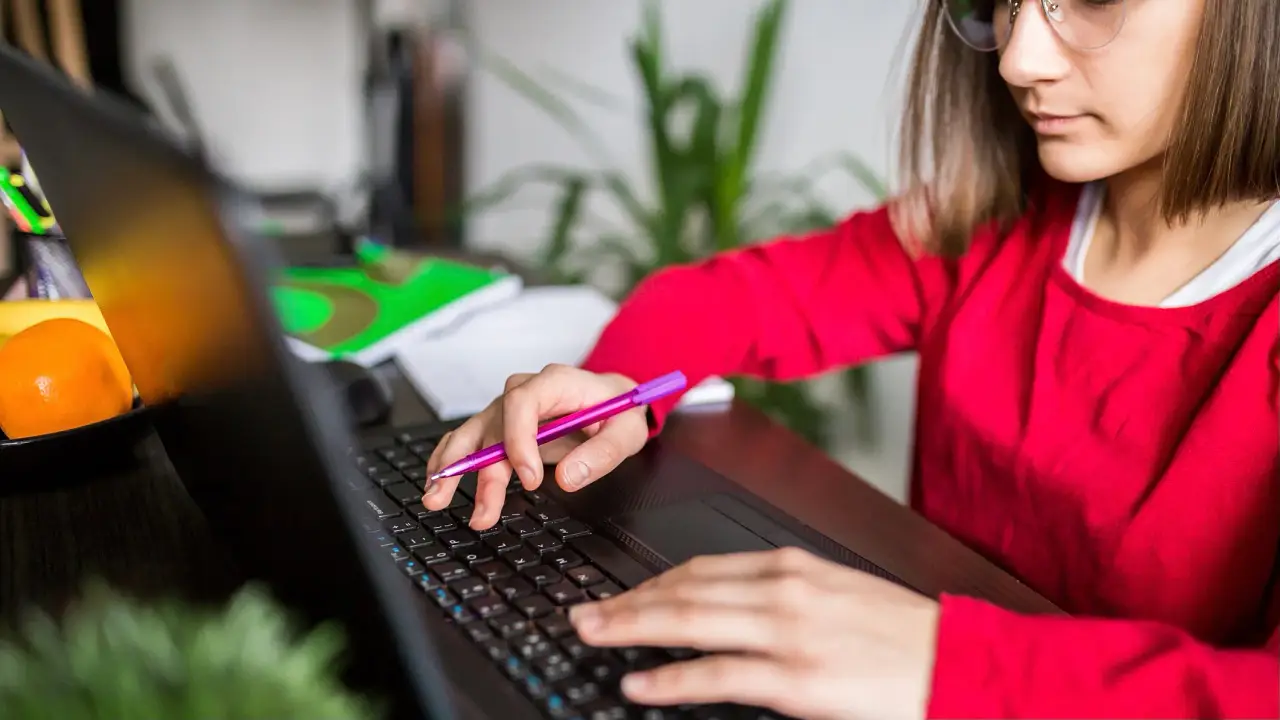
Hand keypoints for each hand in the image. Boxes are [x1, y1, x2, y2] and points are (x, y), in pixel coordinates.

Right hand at [423, 364, 648, 529]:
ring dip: (453, 467)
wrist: (612, 400)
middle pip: (493, 426)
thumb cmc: (619, 411)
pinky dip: (450, 459)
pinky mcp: (500, 425)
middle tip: (480, 509)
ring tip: (437, 498)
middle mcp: (524, 391)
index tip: (530, 479)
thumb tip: (568, 478)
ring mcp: (507, 408)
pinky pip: (468, 438)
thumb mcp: (627, 431)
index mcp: (555, 383)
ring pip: (473, 435)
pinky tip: (436, 482)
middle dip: (481, 470)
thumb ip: (602, 454)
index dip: (519, 441)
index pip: (523, 404)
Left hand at [568, 547, 940, 719]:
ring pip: (689, 621)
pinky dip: (671, 678)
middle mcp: (783, 589)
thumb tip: (729, 609)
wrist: (960, 662)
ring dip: (631, 628)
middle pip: (683, 589)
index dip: (650, 582)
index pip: (701, 568)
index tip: (619, 593)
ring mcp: (788, 633)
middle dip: (626, 602)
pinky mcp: (797, 679)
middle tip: (584, 613)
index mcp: (792, 566)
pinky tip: (640, 682)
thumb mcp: (837, 596)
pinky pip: (718, 676)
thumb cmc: (902, 636)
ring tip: (593, 635)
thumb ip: (783, 595)